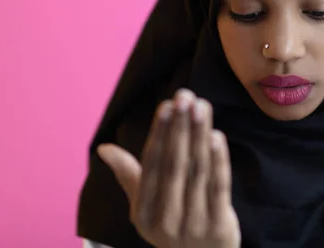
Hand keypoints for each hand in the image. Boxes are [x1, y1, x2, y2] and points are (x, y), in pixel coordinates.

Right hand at [97, 89, 240, 247]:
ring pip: (196, 172)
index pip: (151, 166)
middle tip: (185, 96)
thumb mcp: (145, 207)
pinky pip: (218, 189)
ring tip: (202, 106)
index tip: (166, 105)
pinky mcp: (219, 227)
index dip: (159, 134)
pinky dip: (219, 162)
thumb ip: (129, 175)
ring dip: (199, 136)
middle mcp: (165, 220)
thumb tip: (104, 148)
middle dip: (180, 128)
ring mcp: (193, 225)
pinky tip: (217, 137)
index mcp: (142, 212)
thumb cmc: (171, 225)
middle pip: (173, 165)